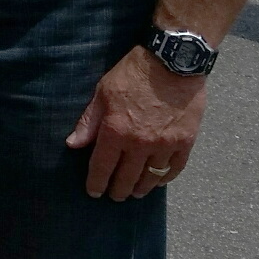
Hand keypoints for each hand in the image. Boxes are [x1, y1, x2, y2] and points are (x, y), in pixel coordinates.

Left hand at [65, 45, 207, 199]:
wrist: (172, 62)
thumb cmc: (133, 74)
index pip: (103, 166)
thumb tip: (73, 144)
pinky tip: (158, 181)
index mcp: (116, 131)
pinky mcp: (185, 142)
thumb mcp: (103, 92)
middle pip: (127, 177)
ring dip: (141, 188)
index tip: (94, 192)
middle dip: (118, 189)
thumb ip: (89, 121)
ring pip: (151, 177)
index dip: (97, 182)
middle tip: (114, 196)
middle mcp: (140, 143)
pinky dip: (165, 178)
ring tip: (135, 192)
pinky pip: (174, 169)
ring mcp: (165, 145)